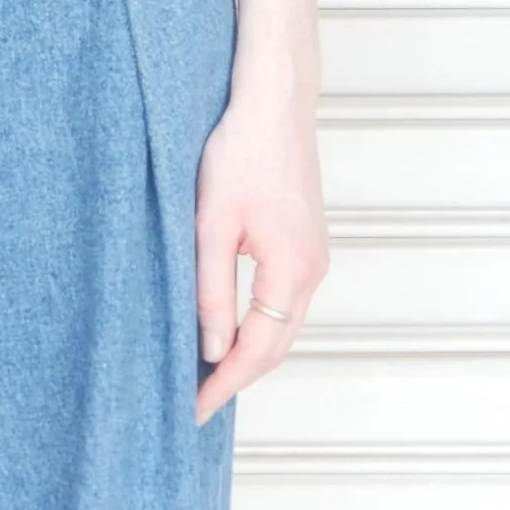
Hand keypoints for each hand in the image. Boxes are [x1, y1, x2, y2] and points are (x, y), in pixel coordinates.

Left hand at [193, 79, 329, 424]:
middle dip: (238, 376)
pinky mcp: (306, 241)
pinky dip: (260, 323)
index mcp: (293, 270)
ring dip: (250, 351)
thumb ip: (211, 292)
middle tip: (197, 400)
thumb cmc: (241, 150)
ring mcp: (314, 255)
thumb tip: (210, 350)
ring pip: (283, 324)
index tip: (194, 408)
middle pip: (277, 345)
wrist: (272, 102)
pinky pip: (285, 300)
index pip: (258, 350)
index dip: (225, 383)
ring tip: (208, 372)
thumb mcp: (211, 225)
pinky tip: (233, 328)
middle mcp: (313, 269)